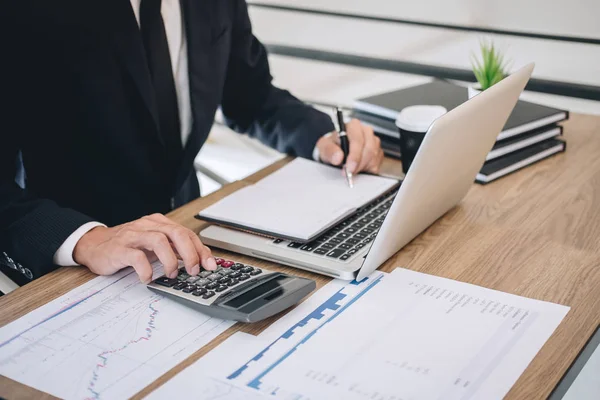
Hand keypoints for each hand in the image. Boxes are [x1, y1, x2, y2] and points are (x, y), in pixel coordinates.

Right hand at [73, 213, 216, 282]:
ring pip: (159, 241)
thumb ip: (174, 249)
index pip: (186, 233)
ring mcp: (133, 236)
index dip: (201, 249)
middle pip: (176, 233)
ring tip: (172, 275)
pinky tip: (149, 278)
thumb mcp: (154, 245)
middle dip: (190, 253)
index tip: (210, 265)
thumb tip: (199, 262)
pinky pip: (137, 257)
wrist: (94, 245)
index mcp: (159, 223)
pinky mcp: (120, 249)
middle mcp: (148, 226)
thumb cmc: (128, 246)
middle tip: (193, 271)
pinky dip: (147, 270)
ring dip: (170, 261)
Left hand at [316, 119, 384, 174]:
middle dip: (359, 164)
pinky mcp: (378, 152)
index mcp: (353, 126)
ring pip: (373, 157)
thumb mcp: (324, 147)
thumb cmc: (332, 146)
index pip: (358, 140)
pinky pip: (376, 164)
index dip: (354, 155)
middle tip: (349, 173)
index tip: (349, 167)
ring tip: (351, 170)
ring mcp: (374, 142)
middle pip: (369, 149)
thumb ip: (330, 151)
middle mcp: (366, 132)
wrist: (336, 150)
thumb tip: (338, 157)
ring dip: (362, 167)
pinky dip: (367, 170)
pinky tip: (358, 168)